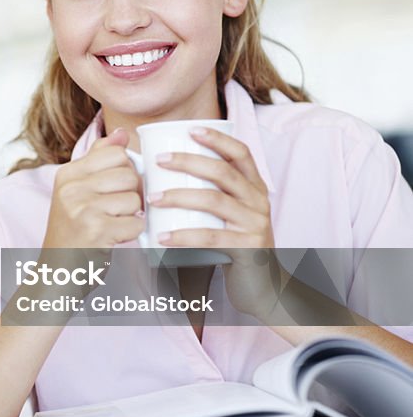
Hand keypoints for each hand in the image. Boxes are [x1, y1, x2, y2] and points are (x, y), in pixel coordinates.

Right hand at [42, 128, 144, 249]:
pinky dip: (132, 233)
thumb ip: (99, 159)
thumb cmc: (74, 230)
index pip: (116, 153)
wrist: (57, 271)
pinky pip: (136, 223)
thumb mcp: (77, 190)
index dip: (126, 170)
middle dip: (132, 195)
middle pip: (129, 175)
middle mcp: (71, 188)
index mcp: (67, 174)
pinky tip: (116, 237)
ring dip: (131, 215)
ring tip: (113, 223)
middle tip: (117, 210)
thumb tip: (122, 133)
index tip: (116, 188)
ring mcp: (83, 209)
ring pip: (134, 199)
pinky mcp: (96, 231)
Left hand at [148, 127, 277, 318]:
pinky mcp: (247, 249)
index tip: (191, 130)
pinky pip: (210, 238)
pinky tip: (162, 237)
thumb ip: (213, 193)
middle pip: (223, 172)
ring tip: (152, 198)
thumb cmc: (236, 244)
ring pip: (214, 201)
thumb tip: (167, 172)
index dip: (218, 139)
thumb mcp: (232, 214)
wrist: (264, 286)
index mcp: (255, 187)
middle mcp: (259, 201)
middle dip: (189, 161)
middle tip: (159, 160)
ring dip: (179, 196)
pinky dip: (183, 236)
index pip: (241, 153)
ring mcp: (255, 225)